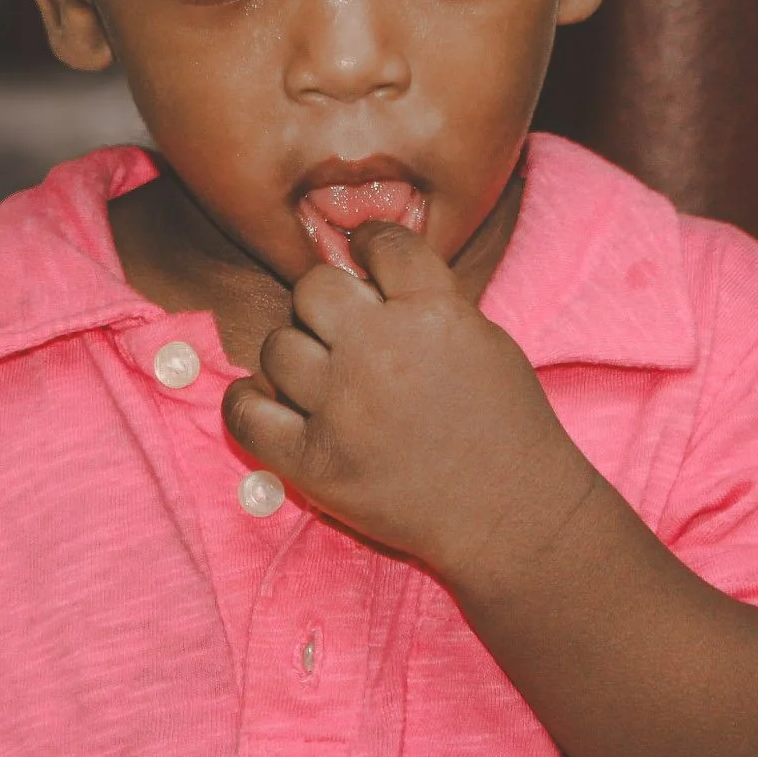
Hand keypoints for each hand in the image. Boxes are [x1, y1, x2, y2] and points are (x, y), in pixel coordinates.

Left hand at [222, 222, 596, 592]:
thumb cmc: (505, 424)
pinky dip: (248, 403)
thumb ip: (425, 298)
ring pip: (277, 346)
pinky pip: (246, 413)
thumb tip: (367, 270)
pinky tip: (268, 402)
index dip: (370, 245)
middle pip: (313, 288)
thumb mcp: (483, 337)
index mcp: (432, 312)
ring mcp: (341, 407)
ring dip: (296, 357)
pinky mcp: (314, 462)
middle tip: (342, 331)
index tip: (365, 258)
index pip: (380, 242)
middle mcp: (380, 350)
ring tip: (321, 379)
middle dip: (326, 303)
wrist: (511, 515)